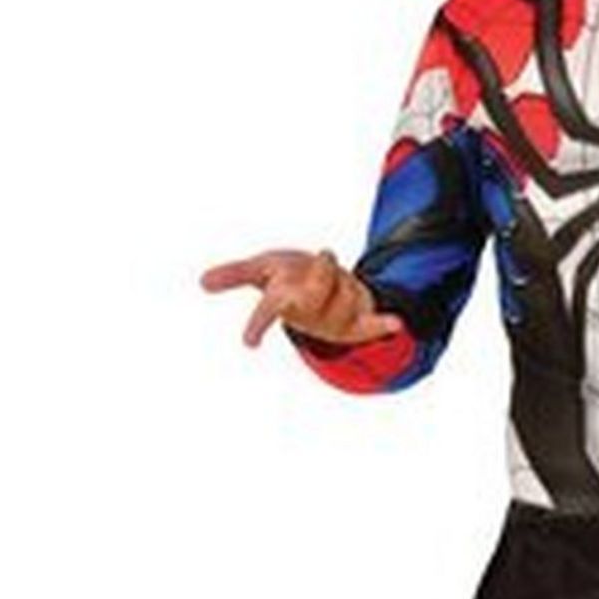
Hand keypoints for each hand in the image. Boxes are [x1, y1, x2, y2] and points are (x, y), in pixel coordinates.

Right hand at [197, 248, 405, 349]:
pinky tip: (397, 323)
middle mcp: (310, 318)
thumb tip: (201, 282)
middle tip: (326, 255)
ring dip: (344, 275)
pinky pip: (373, 324)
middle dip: (323, 272)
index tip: (248, 343)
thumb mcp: (263, 270)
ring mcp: (336, 322)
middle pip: (317, 291)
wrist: (325, 296)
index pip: (268, 311)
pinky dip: (384, 324)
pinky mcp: (361, 323)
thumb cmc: (289, 279)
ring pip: (347, 289)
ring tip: (334, 272)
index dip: (259, 323)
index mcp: (286, 305)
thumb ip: (235, 274)